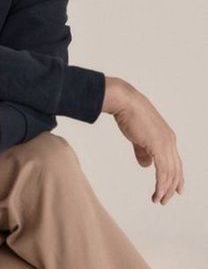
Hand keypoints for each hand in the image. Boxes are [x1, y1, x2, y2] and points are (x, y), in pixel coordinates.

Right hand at [102, 77, 183, 204]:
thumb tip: (146, 165)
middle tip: (164, 200)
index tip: (176, 191)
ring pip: (170, 173)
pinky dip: (161, 184)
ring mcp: (166, 143)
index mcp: (167, 137)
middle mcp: (170, 141)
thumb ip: (143, 150)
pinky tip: (156, 192)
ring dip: (165, 189)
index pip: (176, 162)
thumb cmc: (129, 114)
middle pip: (176, 170)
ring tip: (157, 200)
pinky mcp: (158, 146)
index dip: (177, 178)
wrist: (125, 102)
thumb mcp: (138, 135)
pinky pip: (163, 171)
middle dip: (171, 187)